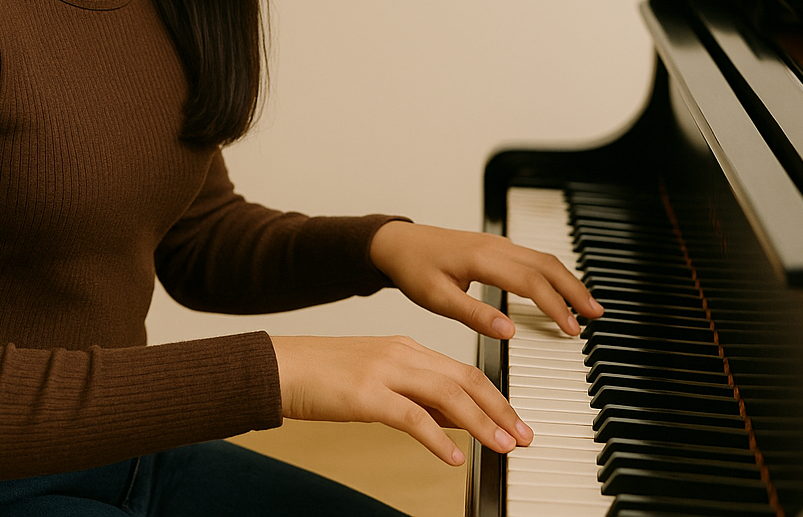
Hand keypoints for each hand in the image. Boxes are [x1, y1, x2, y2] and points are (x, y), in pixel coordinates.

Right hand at [271, 335, 531, 464]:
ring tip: (502, 445)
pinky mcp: (366, 394)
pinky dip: (438, 437)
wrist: (280, 367)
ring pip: (447, 395)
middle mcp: (401, 354)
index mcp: (405, 348)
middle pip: (464, 379)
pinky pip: (412, 417)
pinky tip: (454, 455)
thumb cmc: (322, 376)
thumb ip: (414, 394)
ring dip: (480, 422)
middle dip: (499, 408)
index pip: (462, 370)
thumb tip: (450, 419)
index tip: (514, 419)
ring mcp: (384, 371)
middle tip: (523, 434)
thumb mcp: (376, 378)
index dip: (494, 396)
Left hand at [369, 222, 601, 338]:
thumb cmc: (413, 269)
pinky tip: (561, 288)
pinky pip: (534, 257)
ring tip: (588, 306)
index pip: (530, 282)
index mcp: (482, 259)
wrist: (397, 244)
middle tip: (596, 316)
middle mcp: (495, 246)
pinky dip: (554, 273)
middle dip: (575, 290)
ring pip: (544, 258)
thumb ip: (473, 314)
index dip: (554, 306)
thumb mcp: (436, 298)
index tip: (570, 329)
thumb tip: (508, 331)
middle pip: (547, 265)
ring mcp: (498, 243)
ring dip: (568, 280)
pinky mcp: (497, 246)